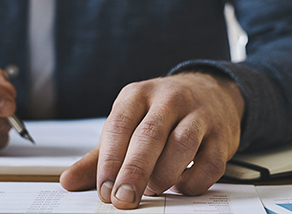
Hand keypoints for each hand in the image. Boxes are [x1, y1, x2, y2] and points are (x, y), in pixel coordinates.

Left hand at [60, 71, 244, 208]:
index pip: (119, 125)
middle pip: (149, 136)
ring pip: (182, 145)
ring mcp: (199, 114)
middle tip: (123, 199)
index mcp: (138, 94)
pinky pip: (210, 163)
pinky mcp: (222, 134)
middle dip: (134, 172)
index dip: (110, 160)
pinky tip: (181, 186)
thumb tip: (69, 181)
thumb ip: (100, 155)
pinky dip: (194, 182)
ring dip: (164, 174)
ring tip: (153, 188)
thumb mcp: (128, 124)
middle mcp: (169, 99)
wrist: (212, 92)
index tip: (104, 190)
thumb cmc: (161, 113)